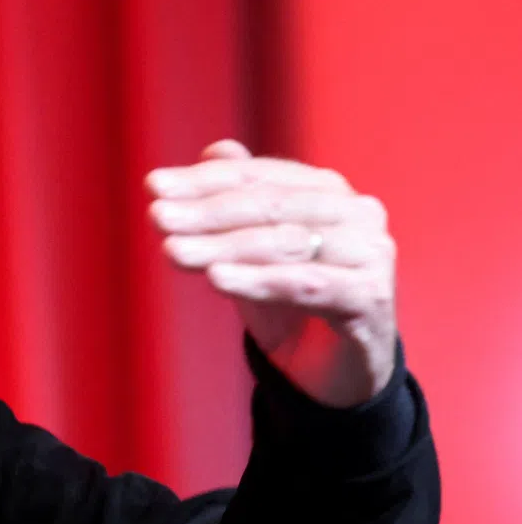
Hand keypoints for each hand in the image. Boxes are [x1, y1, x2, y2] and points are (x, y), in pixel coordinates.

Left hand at [146, 140, 396, 406]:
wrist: (331, 374)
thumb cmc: (289, 307)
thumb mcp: (251, 253)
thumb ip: (238, 203)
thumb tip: (214, 149)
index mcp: (326, 191)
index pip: (258, 177)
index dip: (204, 180)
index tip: (152, 187)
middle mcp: (356, 212)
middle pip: (269, 206)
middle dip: (206, 211)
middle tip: (156, 216)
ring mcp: (370, 253)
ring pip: (284, 243)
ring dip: (221, 246)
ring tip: (172, 250)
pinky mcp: (371, 297)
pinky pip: (306, 284)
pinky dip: (259, 280)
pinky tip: (216, 278)